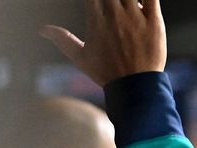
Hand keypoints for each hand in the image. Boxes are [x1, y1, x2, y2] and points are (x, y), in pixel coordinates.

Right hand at [41, 0, 166, 86]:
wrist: (135, 89)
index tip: (97, 4)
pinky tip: (143, 2)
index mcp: (96, 19)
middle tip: (113, 6)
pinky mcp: (154, 23)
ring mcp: (135, 18)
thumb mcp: (80, 57)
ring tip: (127, 5)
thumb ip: (62, 39)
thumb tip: (41, 29)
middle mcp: (114, 14)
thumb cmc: (107, 74)